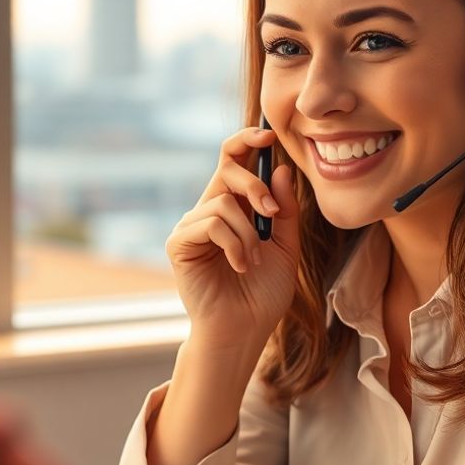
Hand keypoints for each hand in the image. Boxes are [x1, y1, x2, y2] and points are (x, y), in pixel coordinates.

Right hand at [166, 126, 300, 345]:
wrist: (245, 330)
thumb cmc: (263, 293)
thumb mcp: (285, 246)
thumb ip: (284, 209)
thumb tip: (280, 169)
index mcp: (234, 207)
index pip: (234, 160)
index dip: (247, 141)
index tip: (268, 135)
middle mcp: (209, 210)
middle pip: (227, 168)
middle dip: (255, 185)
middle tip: (271, 213)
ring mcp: (191, 226)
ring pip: (223, 202)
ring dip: (248, 233)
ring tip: (253, 261)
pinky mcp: (179, 243)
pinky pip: (211, 223)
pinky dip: (234, 244)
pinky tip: (240, 265)